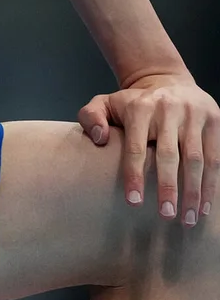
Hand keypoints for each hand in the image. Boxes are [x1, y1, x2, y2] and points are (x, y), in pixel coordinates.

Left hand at [79, 74, 219, 226]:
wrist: (167, 80)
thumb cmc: (132, 103)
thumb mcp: (105, 102)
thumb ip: (91, 117)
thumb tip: (99, 139)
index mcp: (140, 108)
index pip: (136, 147)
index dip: (135, 176)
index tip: (134, 202)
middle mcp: (168, 110)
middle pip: (170, 155)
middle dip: (169, 188)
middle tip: (166, 215)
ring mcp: (194, 114)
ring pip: (198, 159)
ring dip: (194, 191)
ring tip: (188, 219)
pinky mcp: (214, 120)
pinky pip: (216, 156)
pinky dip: (211, 183)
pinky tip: (205, 205)